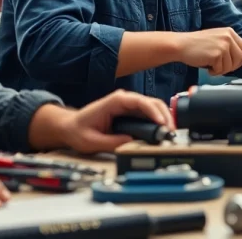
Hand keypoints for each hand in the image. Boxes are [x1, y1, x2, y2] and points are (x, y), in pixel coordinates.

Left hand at [52, 89, 174, 153]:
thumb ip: (112, 142)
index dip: (152, 111)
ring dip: (163, 118)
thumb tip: (132, 142)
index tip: (161, 123)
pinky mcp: (131, 113)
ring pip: (153, 107)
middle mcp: (124, 100)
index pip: (139, 101)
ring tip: (170, 133)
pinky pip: (148, 114)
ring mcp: (129, 106)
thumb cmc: (78, 131)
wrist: (69, 127)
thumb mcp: (92, 141)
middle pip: (151, 102)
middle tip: (171, 131)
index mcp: (115, 101)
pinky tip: (162, 131)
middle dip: (164, 115)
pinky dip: (158, 121)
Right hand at [177, 28, 241, 74]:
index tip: (232, 64)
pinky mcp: (217, 54)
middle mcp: (228, 37)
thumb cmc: (196, 45)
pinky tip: (206, 66)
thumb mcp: (217, 39)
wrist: (180, 45)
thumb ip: (229, 46)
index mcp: (230, 32)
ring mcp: (223, 45)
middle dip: (231, 66)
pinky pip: (220, 69)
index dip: (240, 60)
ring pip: (231, 66)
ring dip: (221, 70)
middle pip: (241, 58)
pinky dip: (213, 72)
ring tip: (210, 65)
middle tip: (220, 67)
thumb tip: (240, 60)